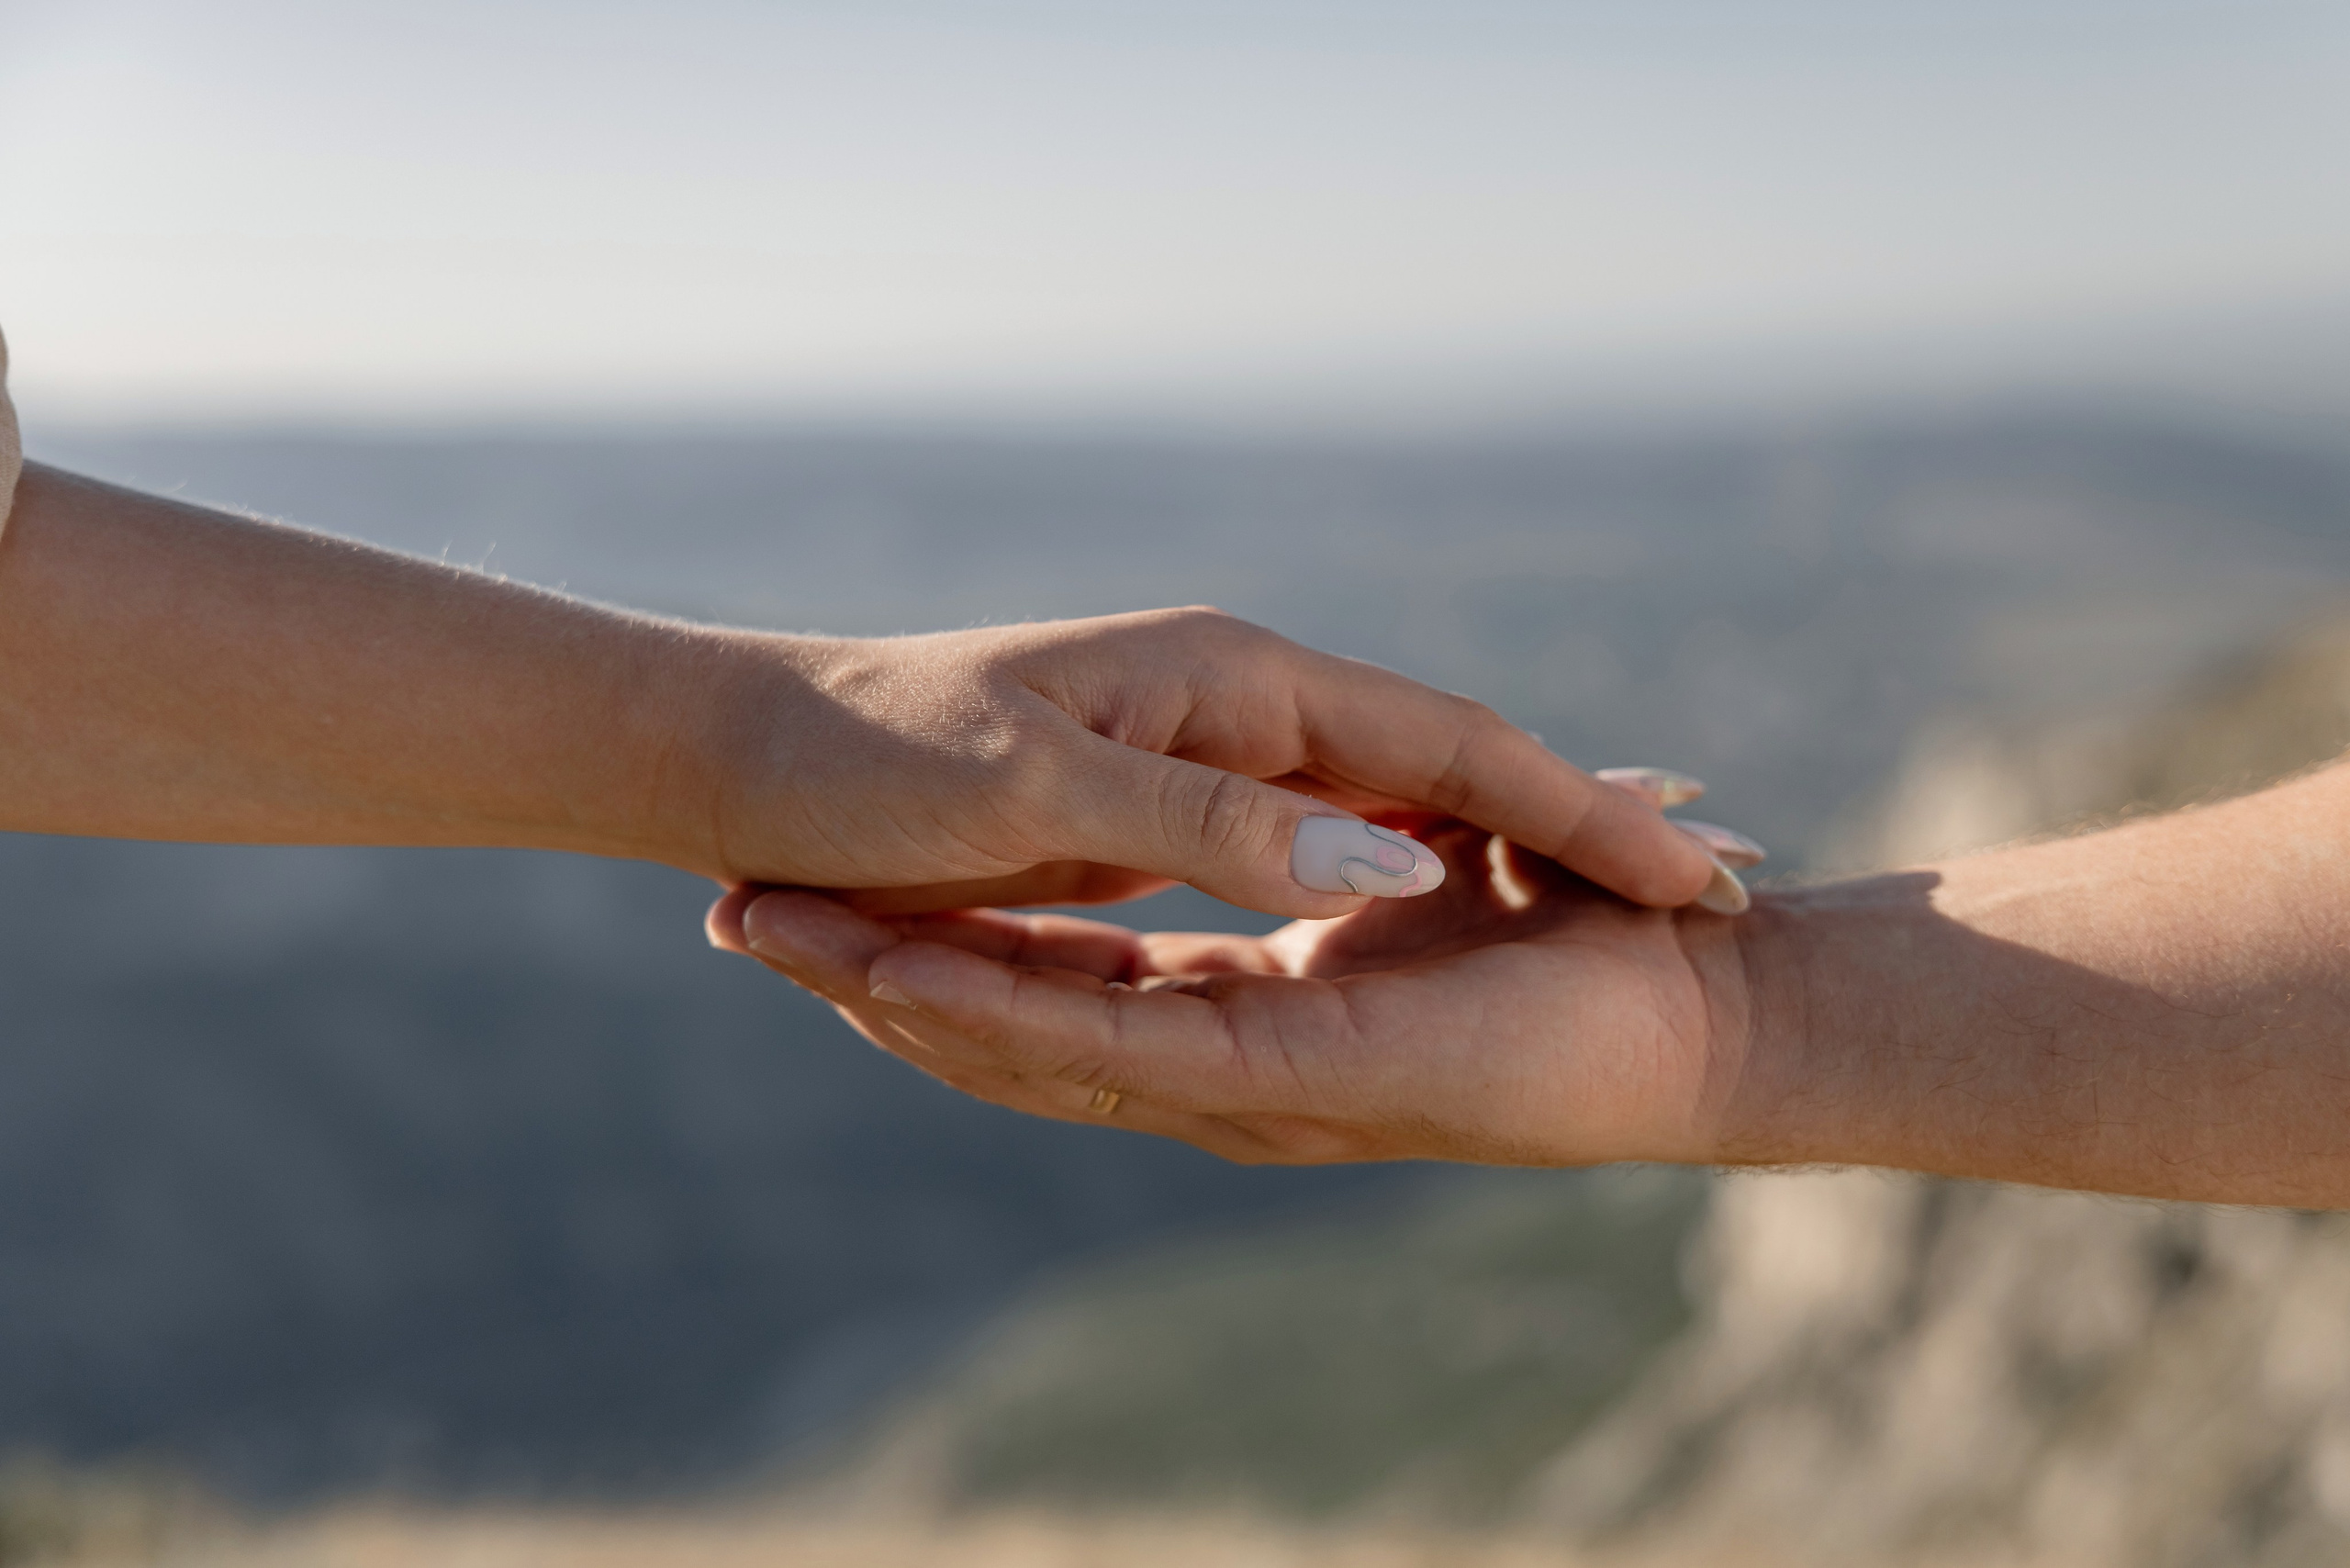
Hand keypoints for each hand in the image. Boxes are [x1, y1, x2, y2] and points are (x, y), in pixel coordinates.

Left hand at [704, 607, 1723, 920]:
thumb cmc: (875, 752)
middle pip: (1444, 786)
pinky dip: (1365, 893)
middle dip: (1575, 836)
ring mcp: (1202, 784)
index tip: (1703, 883)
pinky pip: (1298, 871)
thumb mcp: (1046, 785)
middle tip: (1721, 885)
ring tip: (1653, 880)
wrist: (748, 754)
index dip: (1582, 812)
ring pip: (1379, 833)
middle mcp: (1235, 728)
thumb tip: (1390, 857)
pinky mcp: (1158, 840)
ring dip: (1500, 852)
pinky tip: (1433, 909)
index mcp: (1233, 694)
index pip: (1455, 749)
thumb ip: (1219, 823)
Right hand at [705, 820, 1759, 1165]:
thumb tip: (1253, 844)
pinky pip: (1109, 1044)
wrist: (1699, 1034)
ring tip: (770, 929)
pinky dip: (1001, 1012)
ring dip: (901, 988)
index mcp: (1239, 1000)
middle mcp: (1222, 1053)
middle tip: (744, 916)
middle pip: (1014, 1020)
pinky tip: (899, 976)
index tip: (824, 895)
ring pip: (1031, 1041)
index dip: (941, 946)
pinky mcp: (1276, 1080)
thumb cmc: (1581, 955)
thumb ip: (1323, 869)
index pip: (1057, 983)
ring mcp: (1239, 1078)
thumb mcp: (1428, 878)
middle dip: (876, 973)